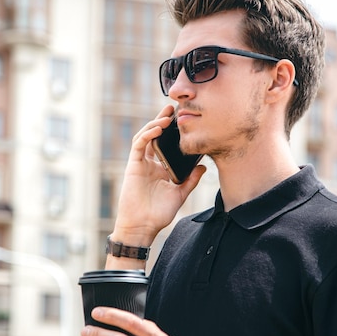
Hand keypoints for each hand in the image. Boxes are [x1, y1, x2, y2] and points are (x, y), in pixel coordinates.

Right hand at [110, 105, 205, 247]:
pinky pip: (139, 145)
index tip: (184, 120)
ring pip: (145, 136)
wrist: (143, 226)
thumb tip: (203, 167)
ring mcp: (140, 163)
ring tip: (167, 115)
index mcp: (160, 169)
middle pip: (155, 136)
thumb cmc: (158, 214)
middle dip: (163, 121)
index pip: (166, 145)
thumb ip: (190, 180)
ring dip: (155, 124)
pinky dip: (147, 134)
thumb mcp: (180, 194)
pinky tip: (158, 128)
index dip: (173, 132)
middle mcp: (149, 163)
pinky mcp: (133, 165)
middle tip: (174, 109)